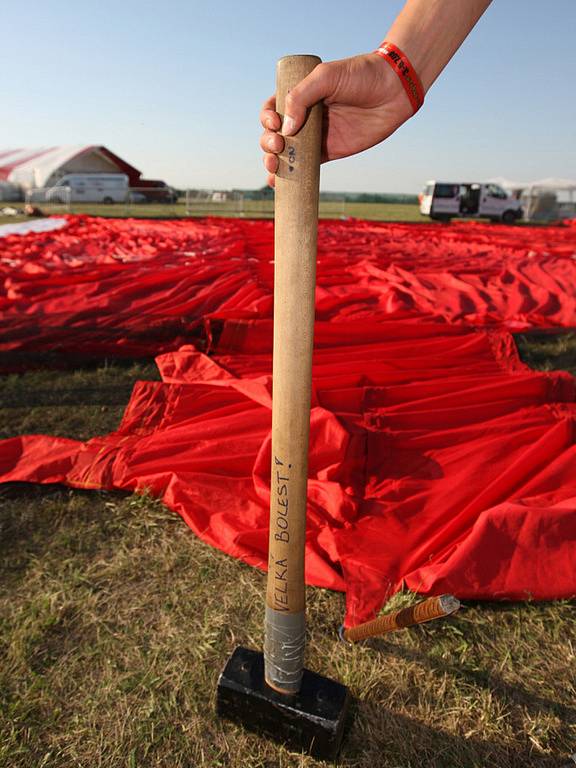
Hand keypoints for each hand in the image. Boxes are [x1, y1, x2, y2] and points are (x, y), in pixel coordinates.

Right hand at [259, 53, 414, 185]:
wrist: (393, 90)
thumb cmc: (361, 75)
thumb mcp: (327, 77)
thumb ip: (301, 97)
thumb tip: (285, 129)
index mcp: (300, 95)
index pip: (272, 109)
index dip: (267, 119)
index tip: (275, 124)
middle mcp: (304, 116)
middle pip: (274, 134)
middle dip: (268, 143)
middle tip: (278, 146)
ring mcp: (315, 136)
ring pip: (286, 153)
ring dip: (273, 162)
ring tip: (273, 166)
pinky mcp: (329, 153)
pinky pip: (305, 167)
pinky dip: (290, 176)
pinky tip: (278, 182)